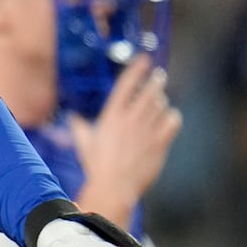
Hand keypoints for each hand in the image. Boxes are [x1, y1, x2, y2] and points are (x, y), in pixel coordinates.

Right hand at [68, 55, 182, 223]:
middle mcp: (131, 118)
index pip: (127, 84)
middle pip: (150, 90)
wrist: (114, 186)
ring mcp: (148, 130)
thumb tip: (73, 118)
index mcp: (112, 115)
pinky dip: (172, 117)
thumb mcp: (83, 142)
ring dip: (161, 100)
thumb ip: (79, 126)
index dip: (137, 69)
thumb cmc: (96, 165)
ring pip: (161, 104)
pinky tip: (169, 118)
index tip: (144, 60)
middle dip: (156, 80)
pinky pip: (173, 121)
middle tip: (158, 77)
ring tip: (159, 100)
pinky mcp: (160, 143)